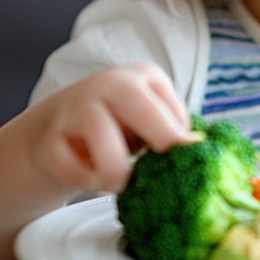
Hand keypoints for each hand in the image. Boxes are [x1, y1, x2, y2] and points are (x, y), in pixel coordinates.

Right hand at [0, 63, 196, 259]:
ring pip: (100, 135)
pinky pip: (71, 167)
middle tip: (164, 170)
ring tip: (119, 181)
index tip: (180, 162)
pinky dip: (84, 181)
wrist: (55, 132)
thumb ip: (176, 134)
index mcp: (146, 78)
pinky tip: (90, 177)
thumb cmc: (119, 129)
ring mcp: (76, 107)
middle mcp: (112, 84)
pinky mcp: (49, 136)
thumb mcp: (151, 123)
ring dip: (115, 170)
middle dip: (159, 139)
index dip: (180, 142)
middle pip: (139, 104)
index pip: (174, 110)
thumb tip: (211, 158)